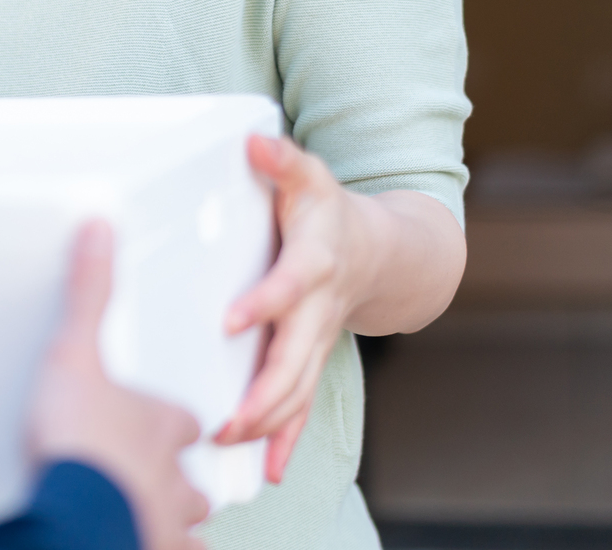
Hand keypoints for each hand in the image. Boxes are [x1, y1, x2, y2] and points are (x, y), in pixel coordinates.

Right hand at [28, 220, 210, 549]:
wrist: (77, 509)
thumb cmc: (79, 436)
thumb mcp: (75, 350)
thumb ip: (91, 292)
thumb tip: (101, 231)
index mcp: (161, 422)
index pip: (183, 419)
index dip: (174, 419)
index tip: (167, 419)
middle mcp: (172, 472)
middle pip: (192, 476)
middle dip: (182, 474)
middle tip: (163, 471)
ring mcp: (164, 517)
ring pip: (186, 518)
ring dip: (177, 515)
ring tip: (164, 515)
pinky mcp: (151, 548)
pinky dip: (165, 548)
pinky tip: (147, 543)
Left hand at [213, 135, 363, 484]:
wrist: (382, 251)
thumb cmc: (329, 211)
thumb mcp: (309, 176)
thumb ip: (281, 160)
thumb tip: (254, 142)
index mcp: (313, 262)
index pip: (290, 284)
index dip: (265, 302)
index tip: (231, 322)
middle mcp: (318, 308)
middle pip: (297, 357)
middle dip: (265, 392)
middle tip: (230, 418)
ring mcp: (319, 338)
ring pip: (299, 389)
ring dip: (268, 421)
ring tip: (230, 440)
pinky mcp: (314, 357)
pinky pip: (303, 404)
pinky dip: (287, 437)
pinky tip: (268, 468)